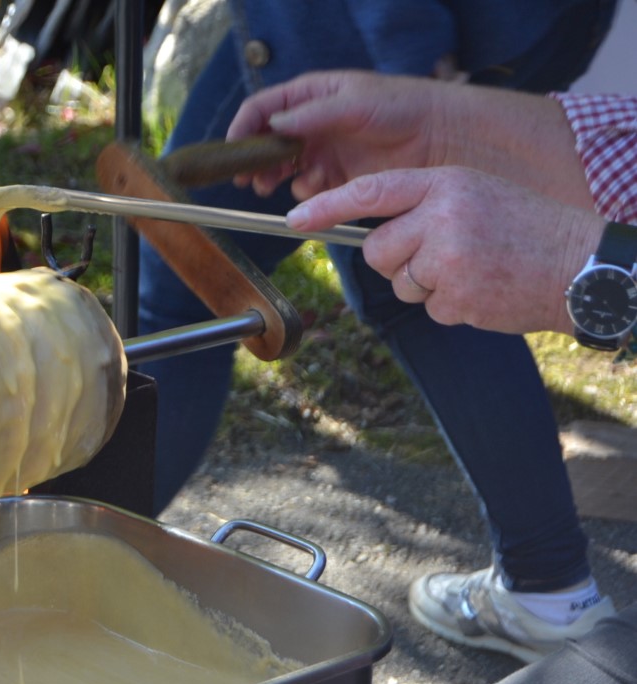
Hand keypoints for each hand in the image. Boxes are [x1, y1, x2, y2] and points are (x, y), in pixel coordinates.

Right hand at [227, 71, 446, 198]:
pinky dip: (304, 191)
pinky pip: (307, 188)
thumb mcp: (355, 103)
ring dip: (273, 178)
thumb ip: (312, 114)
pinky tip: (315, 187)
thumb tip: (272, 124)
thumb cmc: (401, 107)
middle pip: (265, 142)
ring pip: (281, 168)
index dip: (243, 127)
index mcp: (310, 96)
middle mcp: (310, 123)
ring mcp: (322, 151)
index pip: (262, 108)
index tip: (234, 150)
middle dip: (253, 160)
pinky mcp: (336, 177)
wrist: (441, 136)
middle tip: (248, 178)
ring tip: (271, 186)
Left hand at [288, 166, 602, 334]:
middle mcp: (443, 215)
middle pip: (377, 250)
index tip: (295, 219)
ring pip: (399, 283)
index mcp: (447, 182)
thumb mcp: (476, 196)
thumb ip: (426, 207)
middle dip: (398, 261)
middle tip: (444, 256)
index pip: (372, 191)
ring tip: (472, 270)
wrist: (581, 263)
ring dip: (426, 286)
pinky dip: (450, 306)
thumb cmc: (525, 229)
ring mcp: (449, 257)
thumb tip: (372, 237)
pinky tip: (483, 290)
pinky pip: (428, 308)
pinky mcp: (456, 296)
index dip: (328, 206)